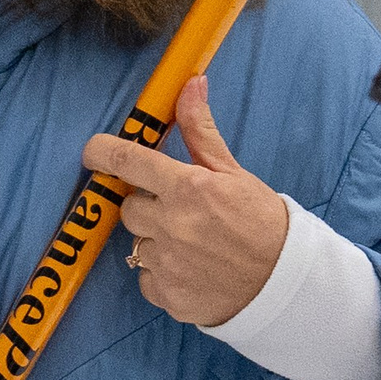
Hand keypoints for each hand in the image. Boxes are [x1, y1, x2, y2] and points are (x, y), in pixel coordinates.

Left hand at [98, 72, 289, 327]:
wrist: (286, 282)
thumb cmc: (263, 223)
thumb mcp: (234, 173)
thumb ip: (201, 132)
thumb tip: (190, 83)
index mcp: (187, 187)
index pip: (126, 160)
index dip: (102, 153)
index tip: (94, 154)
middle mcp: (172, 224)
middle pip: (129, 208)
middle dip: (148, 206)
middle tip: (181, 213)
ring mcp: (168, 263)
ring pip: (137, 244)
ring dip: (157, 242)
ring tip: (192, 246)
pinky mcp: (168, 295)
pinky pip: (146, 279)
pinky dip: (162, 275)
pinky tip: (191, 271)